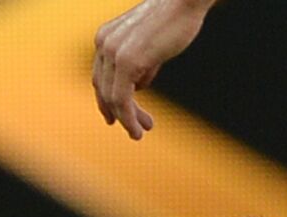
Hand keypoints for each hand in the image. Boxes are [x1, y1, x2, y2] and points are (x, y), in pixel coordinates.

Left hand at [93, 0, 211, 139]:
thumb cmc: (175, 19)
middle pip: (103, 88)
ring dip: (126, 120)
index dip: (108, 101)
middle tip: (136, 131)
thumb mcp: (152, 45)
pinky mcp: (126, 60)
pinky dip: (128, 118)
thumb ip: (142, 65)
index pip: (101, 76)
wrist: (185, 1)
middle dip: (118, 113)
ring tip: (139, 133)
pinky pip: (121, 98)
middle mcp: (103, 42)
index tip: (119, 119)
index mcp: (106, 37)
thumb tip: (140, 85)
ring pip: (112, 97)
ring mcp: (113, 51)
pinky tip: (137, 129)